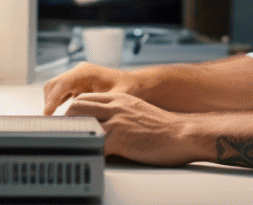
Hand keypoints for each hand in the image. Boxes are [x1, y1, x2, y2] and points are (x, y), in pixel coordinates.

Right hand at [41, 63, 137, 114]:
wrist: (133, 83)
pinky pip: (61, 92)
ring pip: (55, 87)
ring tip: (53, 118)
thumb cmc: (128, 88)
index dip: (53, 97)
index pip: (63, 83)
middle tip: (48, 118)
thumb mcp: (116, 96)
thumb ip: (99, 104)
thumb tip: (84, 115)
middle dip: (49, 100)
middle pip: (54, 84)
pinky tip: (60, 113)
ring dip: (51, 101)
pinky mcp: (76, 84)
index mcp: (86, 72)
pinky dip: (57, 101)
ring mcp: (76, 78)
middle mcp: (78, 72)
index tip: (47, 112)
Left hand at [58, 91, 204, 165]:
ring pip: (82, 123)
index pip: (85, 98)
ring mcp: (116, 122)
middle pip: (77, 106)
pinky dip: (90, 150)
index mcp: (119, 99)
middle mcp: (115, 107)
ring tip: (75, 144)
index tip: (71, 120)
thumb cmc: (165, 127)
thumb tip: (105, 123)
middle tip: (68, 133)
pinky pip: (95, 144)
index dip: (74, 110)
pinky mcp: (120, 138)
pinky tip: (91, 155)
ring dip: (76, 134)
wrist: (184, 134)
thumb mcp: (138, 110)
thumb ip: (119, 112)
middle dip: (68, 120)